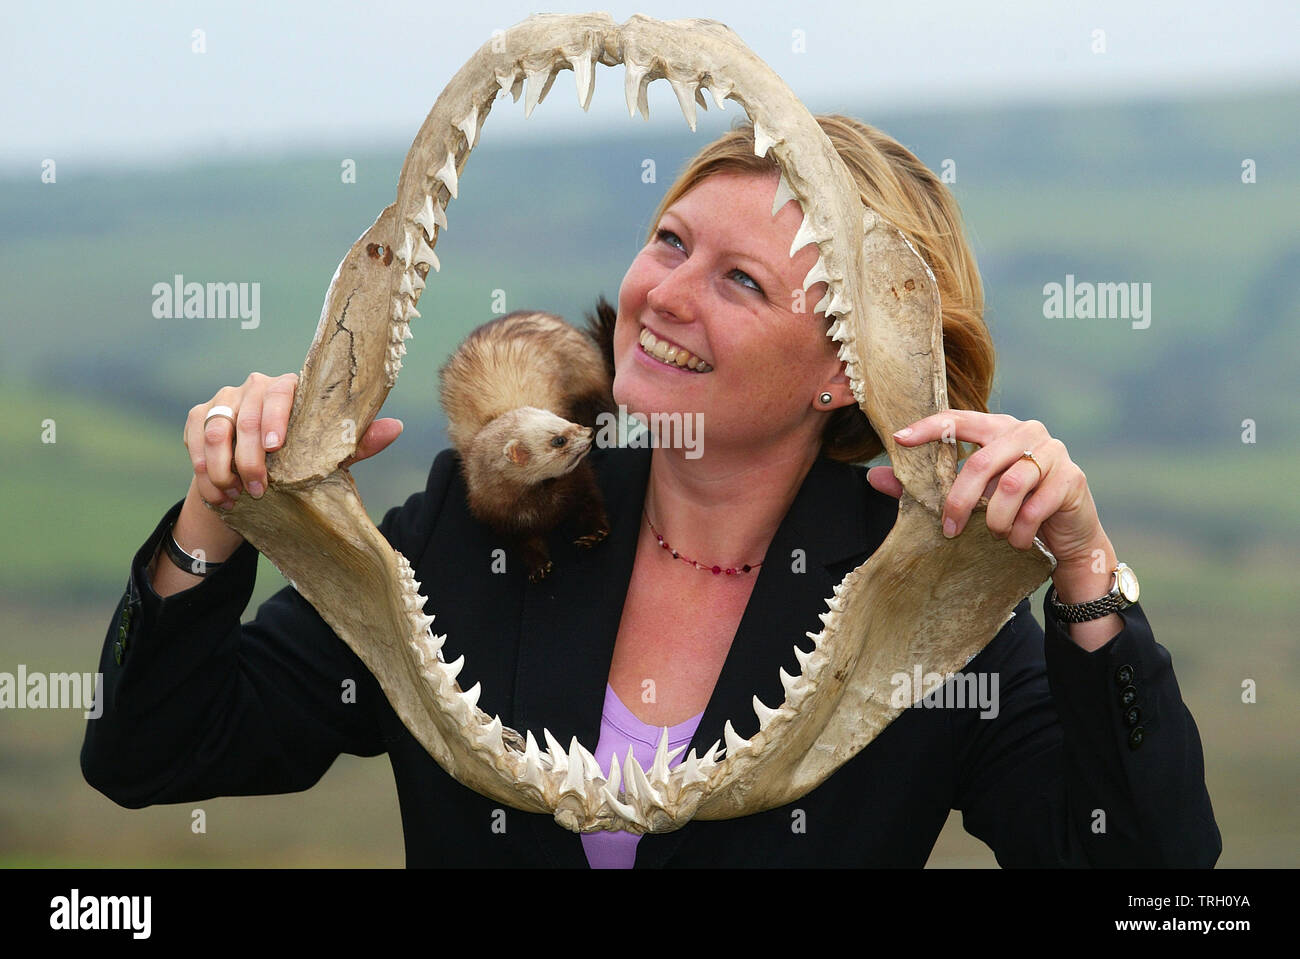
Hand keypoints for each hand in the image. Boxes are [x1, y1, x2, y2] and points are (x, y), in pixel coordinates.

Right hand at [183, 372, 403, 508]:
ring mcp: (224, 399)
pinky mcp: (200, 416)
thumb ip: (357, 442)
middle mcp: (254, 386)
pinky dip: (203, 468)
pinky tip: (216, 491)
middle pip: (246, 414)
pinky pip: (196, 439)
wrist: (255, 479)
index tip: (276, 447)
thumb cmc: (300, 460)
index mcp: (290, 388)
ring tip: (235, 494)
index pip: (281, 391)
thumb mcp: (330, 456)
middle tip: (258, 489)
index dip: (276, 416)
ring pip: (217, 429)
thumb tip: (396, 427)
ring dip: (223, 466)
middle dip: (250, 457)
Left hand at [865, 410, 1106, 566]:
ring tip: (996, 535)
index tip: (899, 440)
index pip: (959, 419)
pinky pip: (1034, 509)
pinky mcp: (1071, 479)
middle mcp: (1027, 431)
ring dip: (995, 521)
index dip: (929, 428)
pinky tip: (1018, 542)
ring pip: (1009, 488)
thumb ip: (926, 486)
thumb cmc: (1012, 510)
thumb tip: (874, 477)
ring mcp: (1054, 452)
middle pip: (979, 462)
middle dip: (960, 501)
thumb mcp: (971, 496)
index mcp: (998, 427)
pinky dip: (1020, 532)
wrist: (1067, 537)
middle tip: (948, 529)